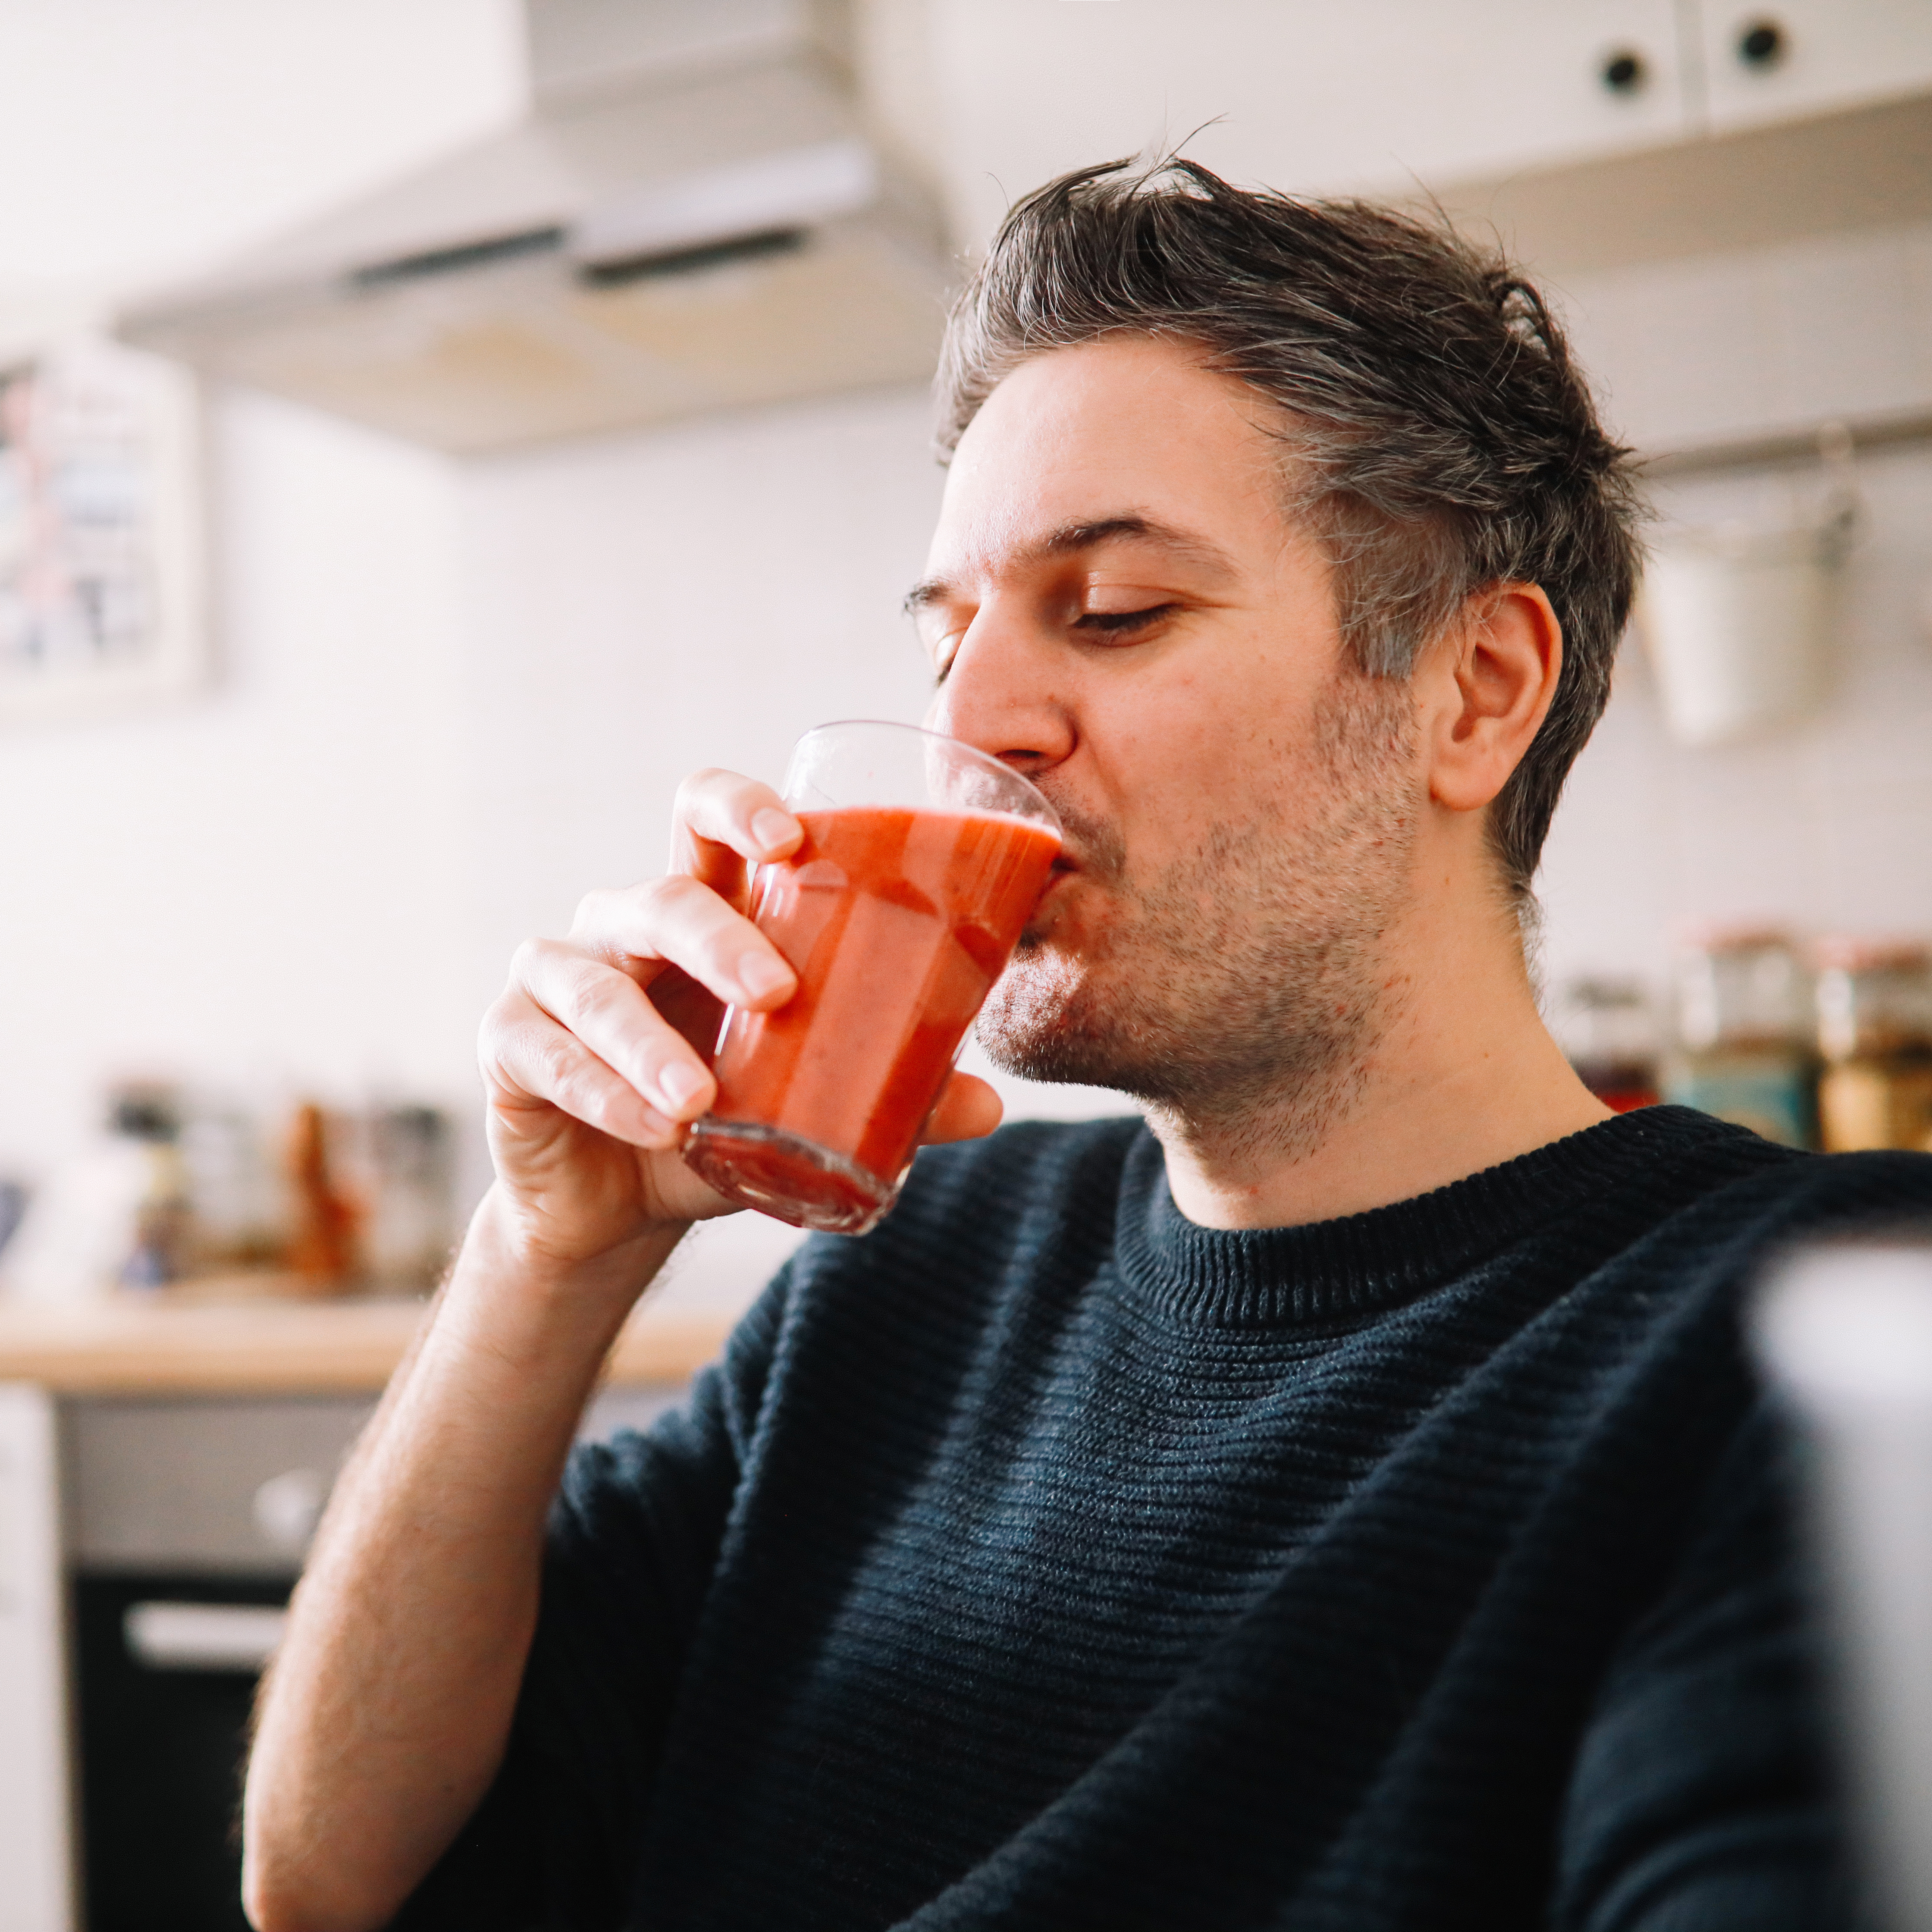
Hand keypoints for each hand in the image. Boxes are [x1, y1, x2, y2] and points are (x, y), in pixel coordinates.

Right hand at [476, 768, 1004, 1274]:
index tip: (792, 837)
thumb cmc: (723, 1118)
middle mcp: (625, 928)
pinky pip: (544, 1052)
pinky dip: (600, 1090)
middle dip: (717, 938)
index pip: (705, 820)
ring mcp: (558, 978)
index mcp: (701, 912)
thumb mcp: (805, 1102)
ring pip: (596, 983)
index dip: (740, 807)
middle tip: (777, 993)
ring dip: (649, 1044)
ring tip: (699, 1100)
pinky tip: (650, 1127)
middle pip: (660, 897)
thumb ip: (891, 1091)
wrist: (624, 1205)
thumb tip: (991, 1104)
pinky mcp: (510, 1042)